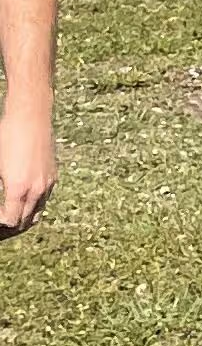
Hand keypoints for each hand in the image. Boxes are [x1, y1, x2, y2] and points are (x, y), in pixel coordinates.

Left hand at [0, 101, 53, 232]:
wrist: (31, 115)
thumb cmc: (6, 135)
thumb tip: (2, 203)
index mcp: (18, 188)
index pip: (10, 222)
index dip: (0, 228)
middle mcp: (36, 190)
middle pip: (24, 223)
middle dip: (10, 231)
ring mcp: (47, 183)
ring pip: (36, 215)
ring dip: (23, 223)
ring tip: (9, 224)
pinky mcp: (52, 176)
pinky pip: (42, 201)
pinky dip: (31, 209)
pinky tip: (21, 205)